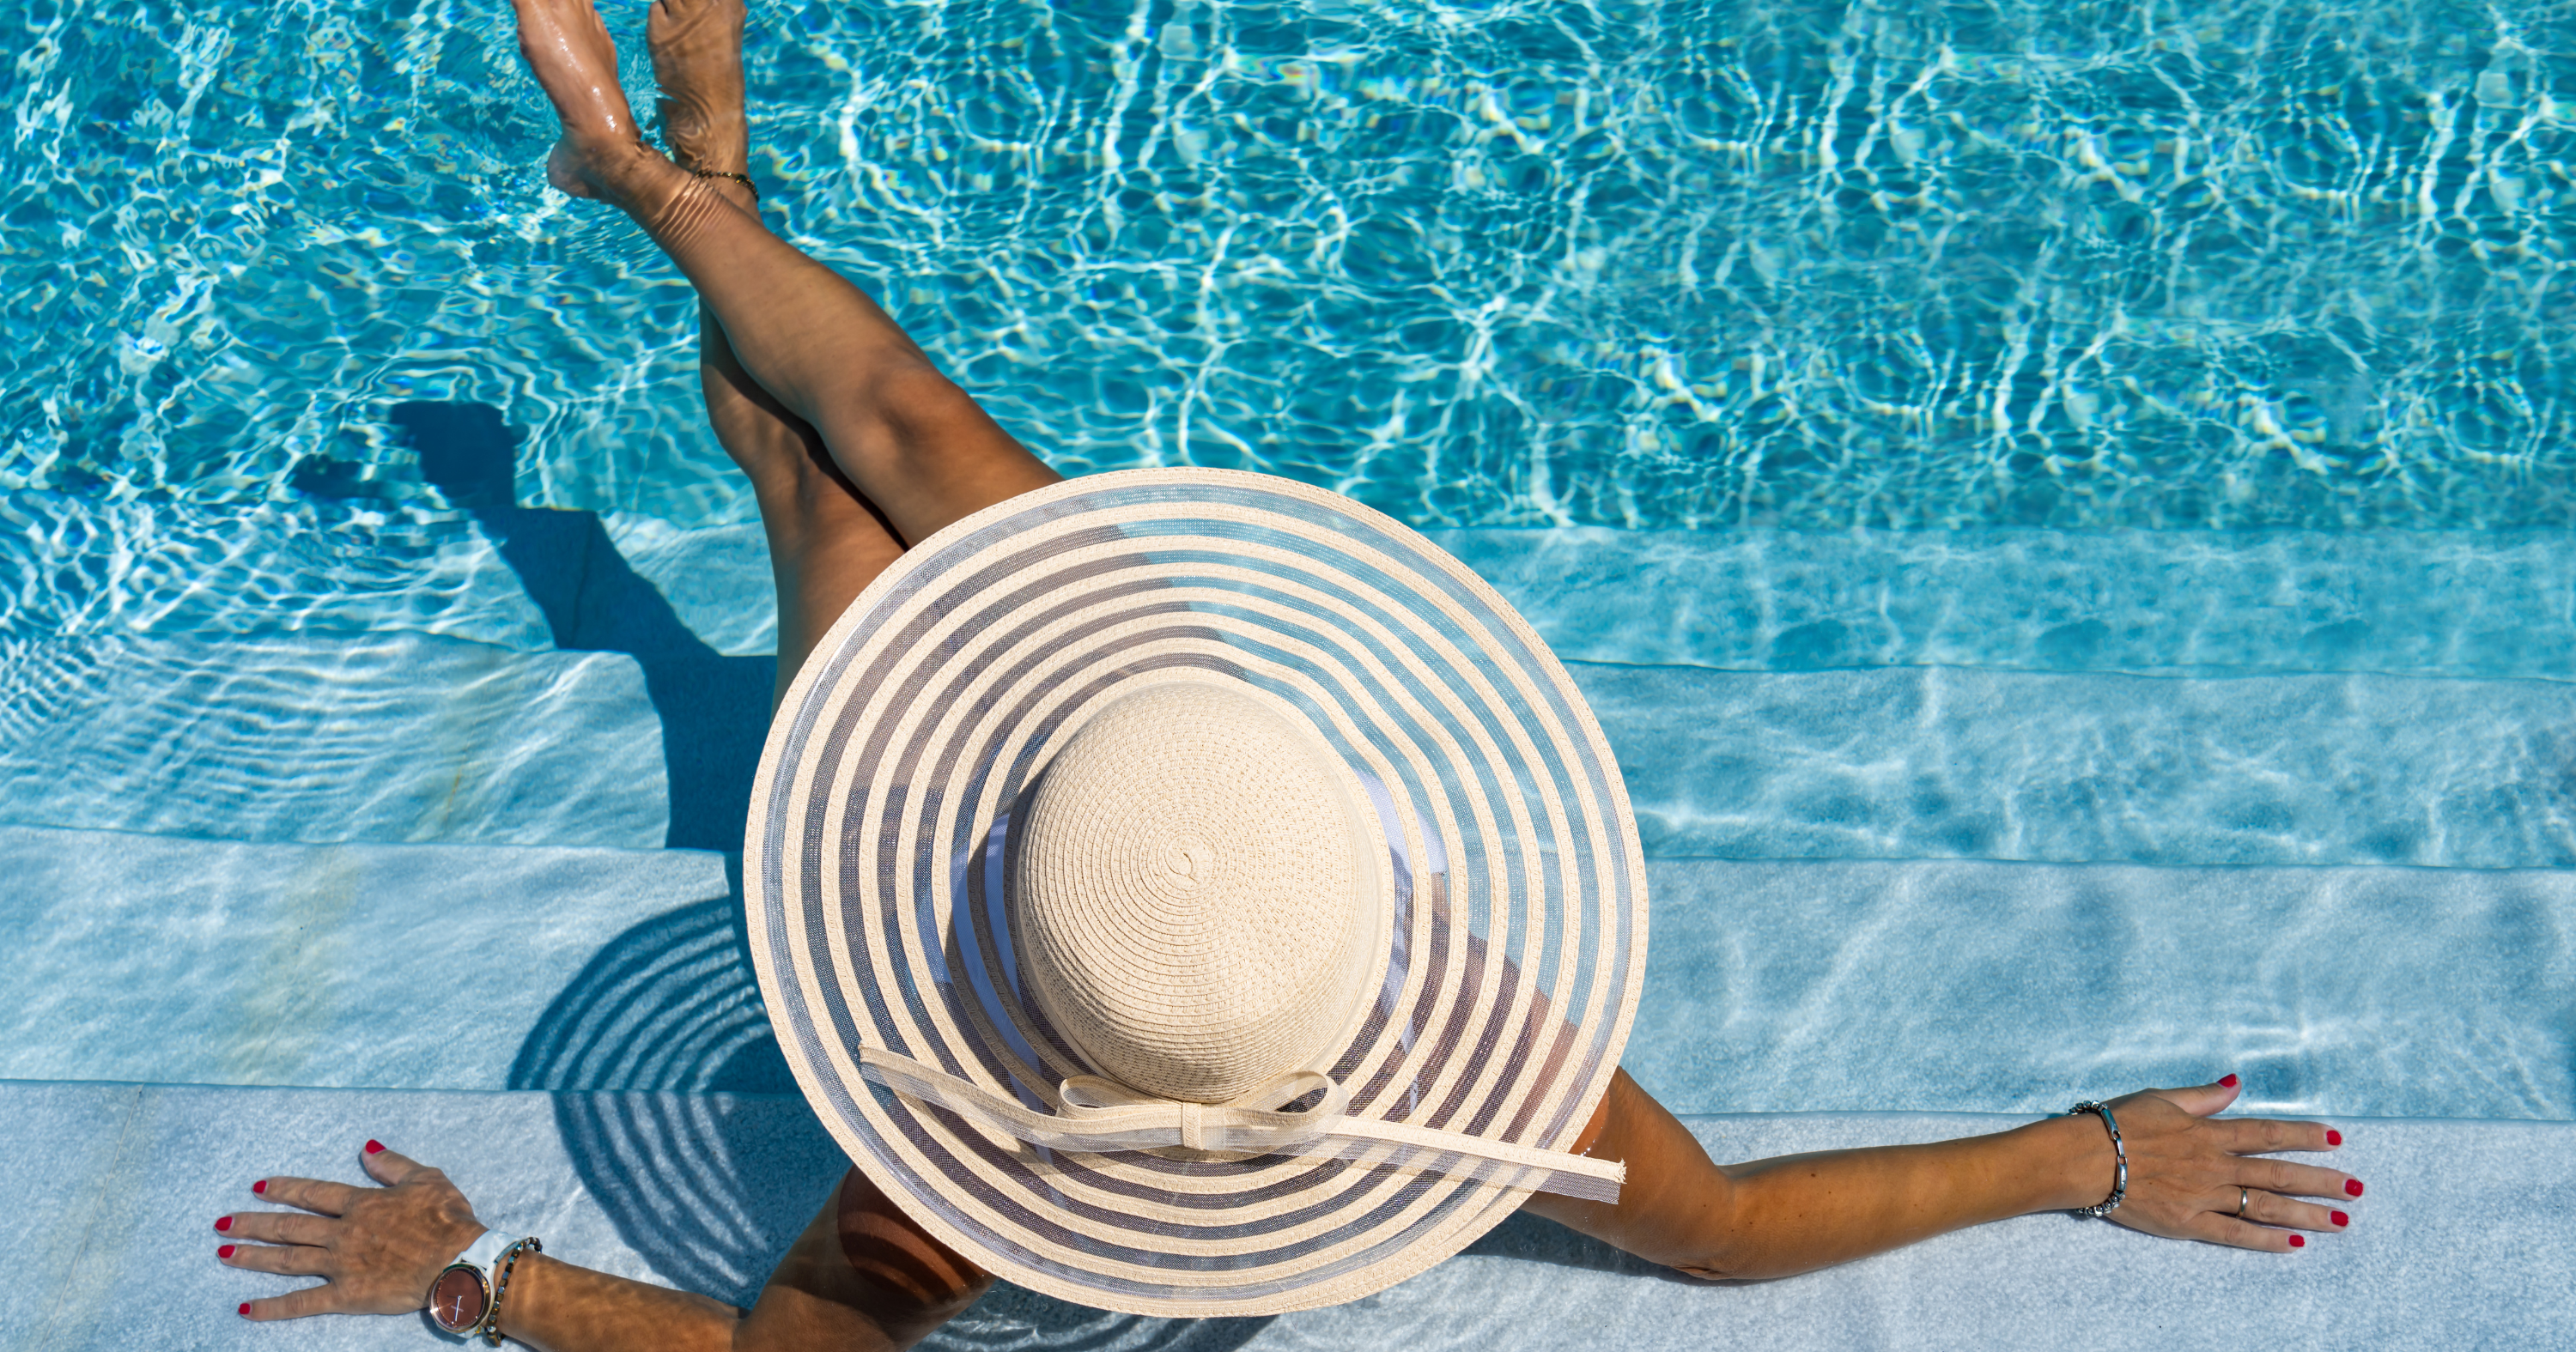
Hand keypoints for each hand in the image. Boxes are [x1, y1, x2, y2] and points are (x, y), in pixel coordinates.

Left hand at [216, 1141, 487, 1320]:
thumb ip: (392, 1164)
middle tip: (222, 1223)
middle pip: (289, 1226)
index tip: (258, 1186)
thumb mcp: (426, 1179)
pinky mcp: (346, 1295)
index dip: (284, 1188)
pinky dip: (273, 1307)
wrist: (460, 1261)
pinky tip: (246, 1310)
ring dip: (253, 1257)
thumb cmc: (448, 1218)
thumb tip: (365, 1148)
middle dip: (253, 1223)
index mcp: (361, 1203)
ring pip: (288, 1260)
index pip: (313, 1193)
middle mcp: (343, 1232)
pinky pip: (303, 1302)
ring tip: (223, 1254)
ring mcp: (341, 1264)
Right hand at [2088, 1078, 2360, 1251]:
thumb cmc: (2116, 1123)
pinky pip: (2235, 1234)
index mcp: (2209, 1133)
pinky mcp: (2189, 1223)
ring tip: (2340, 1222)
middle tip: (2357, 1189)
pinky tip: (2294, 1245)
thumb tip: (2235, 1084)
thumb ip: (2202, 1096)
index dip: (2305, 1135)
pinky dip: (2266, 1240)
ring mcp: (2205, 1197)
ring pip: (2266, 1206)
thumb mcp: (2160, 1098)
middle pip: (2278, 1174)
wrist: (2084, 1158)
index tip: (2337, 1139)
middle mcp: (2215, 1166)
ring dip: (2307, 1214)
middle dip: (2321, 1181)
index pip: (2268, 1134)